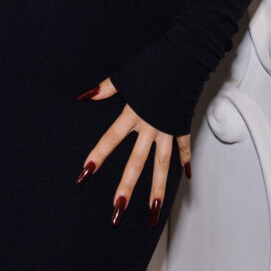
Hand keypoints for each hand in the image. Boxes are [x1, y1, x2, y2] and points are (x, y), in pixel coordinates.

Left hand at [75, 77, 191, 226]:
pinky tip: (186, 176)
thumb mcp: (126, 75)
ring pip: (162, 164)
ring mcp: (168, 128)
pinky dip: (185, 159)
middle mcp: (150, 126)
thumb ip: (105, 88)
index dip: (97, 155)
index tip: (85, 173)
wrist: (186, 59)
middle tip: (117, 209)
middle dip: (126, 186)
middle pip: (136, 161)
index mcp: (133, 114)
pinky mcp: (182, 124)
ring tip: (153, 211)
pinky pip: (183, 146)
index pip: (111, 138)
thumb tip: (84, 96)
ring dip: (157, 188)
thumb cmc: (154, 64)